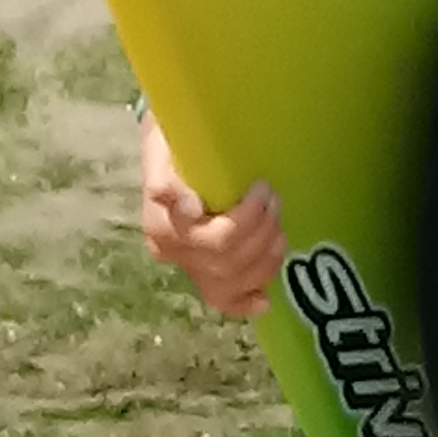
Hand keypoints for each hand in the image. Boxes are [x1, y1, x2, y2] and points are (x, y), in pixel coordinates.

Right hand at [137, 107, 286, 319]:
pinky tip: (264, 298)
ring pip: (228, 279)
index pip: (194, 227)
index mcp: (160, 213)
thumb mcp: (167, 135)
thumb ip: (168, 168)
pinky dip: (245, 301)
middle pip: (220, 253)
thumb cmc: (176, 140)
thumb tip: (181, 203)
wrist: (173, 154)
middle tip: (274, 198)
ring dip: (264, 255)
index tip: (262, 187)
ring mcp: (188, 264)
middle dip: (258, 228)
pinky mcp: (205, 276)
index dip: (239, 217)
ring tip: (278, 226)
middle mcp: (169, 245)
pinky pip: (224, 300)